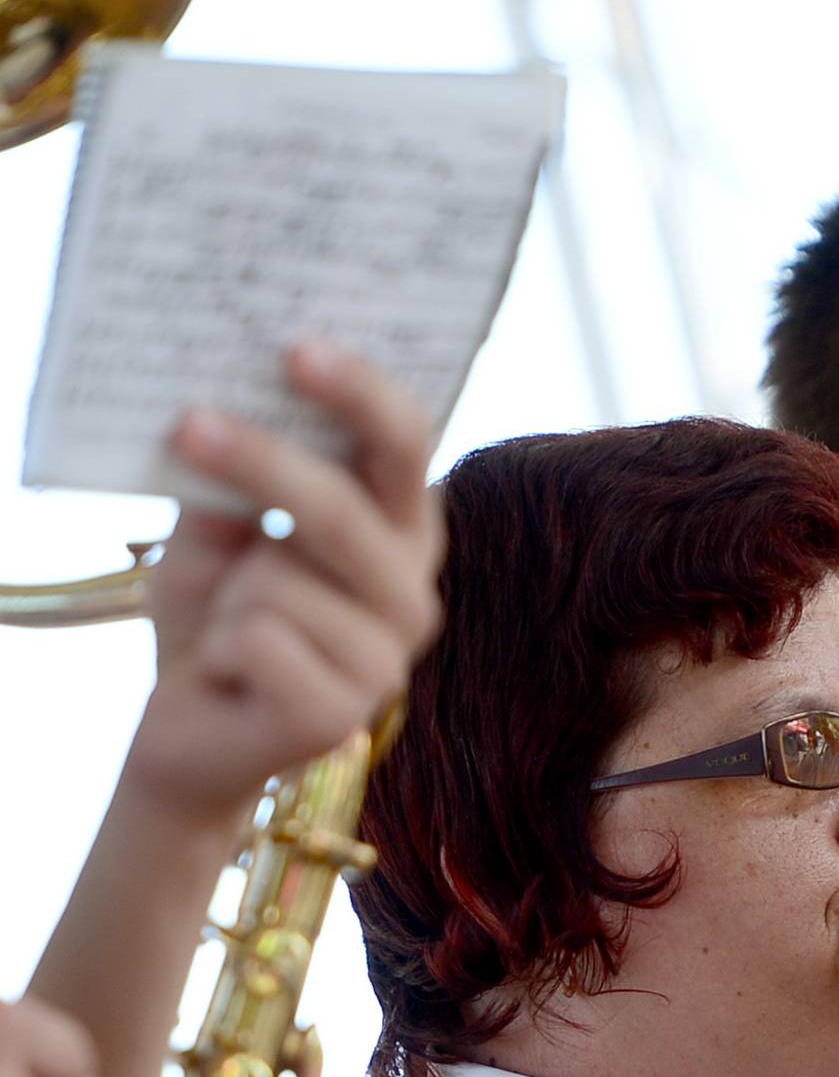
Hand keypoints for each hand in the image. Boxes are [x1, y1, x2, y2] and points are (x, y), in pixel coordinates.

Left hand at [121, 342, 443, 833]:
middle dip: (263, 465)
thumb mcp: (216, 525)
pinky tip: (233, 673)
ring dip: (226, 594)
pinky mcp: (341, 717)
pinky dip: (218, 648)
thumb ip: (236, 475)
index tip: (298, 348)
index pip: (406, 446)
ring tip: (230, 625)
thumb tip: (225, 409)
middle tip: (190, 425)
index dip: (361, 393)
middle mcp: (411, 594)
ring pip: (280, 580)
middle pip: (347, 510)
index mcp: (398, 532)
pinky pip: (259, 640)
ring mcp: (385, 663)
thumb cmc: (214, 613)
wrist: (188, 728)